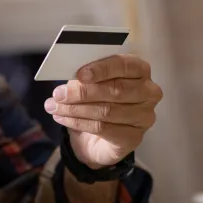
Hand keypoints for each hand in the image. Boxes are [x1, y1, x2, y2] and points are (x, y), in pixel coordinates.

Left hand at [44, 55, 161, 168]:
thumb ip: (85, 76)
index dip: (102, 69)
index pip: (124, 65)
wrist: (97, 137)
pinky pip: (103, 128)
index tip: (80, 74)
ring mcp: (144, 116)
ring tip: (54, 107)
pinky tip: (62, 118)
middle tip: (58, 94)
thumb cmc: (96, 100)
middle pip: (116, 90)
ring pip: (107, 111)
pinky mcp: (134, 137)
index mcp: (139, 70)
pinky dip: (78, 123)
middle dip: (83, 92)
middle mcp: (148, 92)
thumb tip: (70, 75)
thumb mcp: (89, 82)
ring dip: (75, 109)